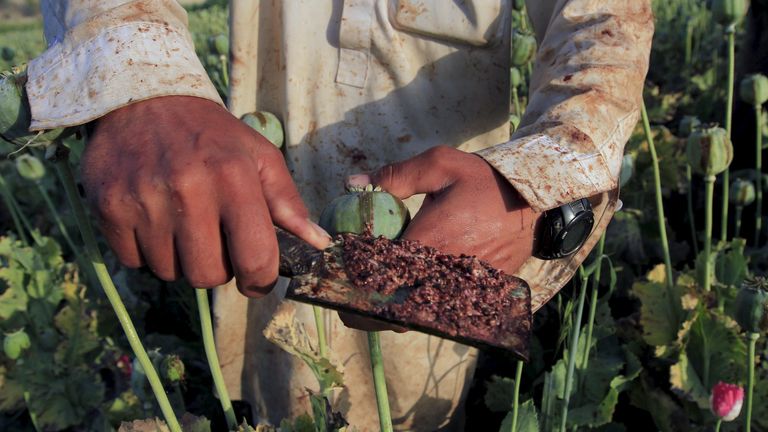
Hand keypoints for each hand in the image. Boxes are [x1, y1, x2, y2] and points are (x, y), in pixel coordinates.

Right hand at [82, 96, 330, 295]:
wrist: (142, 99)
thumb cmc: (211, 134)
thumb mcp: (259, 156)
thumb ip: (288, 203)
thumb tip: (319, 243)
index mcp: (234, 177)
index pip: (255, 258)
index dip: (261, 280)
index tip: (257, 279)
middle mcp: (188, 189)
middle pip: (208, 276)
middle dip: (218, 269)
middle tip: (215, 242)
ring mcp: (144, 199)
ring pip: (170, 272)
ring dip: (180, 259)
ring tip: (181, 223)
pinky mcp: (109, 206)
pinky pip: (135, 262)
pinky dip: (147, 251)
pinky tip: (154, 219)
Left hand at [339, 145, 538, 330]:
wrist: (533, 200)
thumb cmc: (484, 180)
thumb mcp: (440, 165)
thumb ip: (395, 176)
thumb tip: (353, 185)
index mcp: (430, 241)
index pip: (381, 276)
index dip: (353, 285)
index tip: (334, 283)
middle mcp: (445, 272)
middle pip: (395, 308)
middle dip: (367, 310)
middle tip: (346, 302)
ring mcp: (462, 287)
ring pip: (417, 315)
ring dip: (391, 312)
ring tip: (370, 301)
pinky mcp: (476, 293)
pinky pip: (440, 311)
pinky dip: (419, 309)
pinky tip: (405, 296)